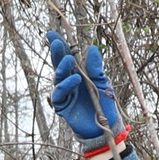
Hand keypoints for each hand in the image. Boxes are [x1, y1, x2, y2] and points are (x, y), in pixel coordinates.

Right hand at [44, 30, 120, 144]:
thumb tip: (91, 48)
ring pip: (58, 78)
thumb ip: (96, 68)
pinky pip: (60, 94)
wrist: (106, 126)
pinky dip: (66, 86)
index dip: (60, 45)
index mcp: (79, 72)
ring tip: (68, 61)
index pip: (67, 56)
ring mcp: (65, 93)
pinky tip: (75, 79)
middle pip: (59, 64)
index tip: (52, 33)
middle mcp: (69, 81)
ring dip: (62, 68)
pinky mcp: (63, 106)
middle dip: (56, 53)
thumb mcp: (103, 82)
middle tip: (55, 42)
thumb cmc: (105, 103)